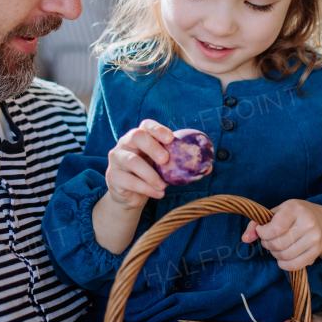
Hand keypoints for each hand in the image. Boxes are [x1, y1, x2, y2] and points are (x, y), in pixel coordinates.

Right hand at [93, 120, 174, 253]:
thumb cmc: (151, 176)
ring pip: (132, 161)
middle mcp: (126, 144)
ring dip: (150, 175)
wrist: (131, 196)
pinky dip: (145, 188)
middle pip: (136, 136)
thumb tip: (209, 167)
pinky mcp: (112, 176)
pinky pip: (128, 181)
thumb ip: (182, 165)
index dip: (158, 129)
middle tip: (165, 161)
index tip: (170, 139)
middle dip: (152, 147)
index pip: (146, 125)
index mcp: (140, 137)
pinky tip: (157, 193)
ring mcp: (117, 159)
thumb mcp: (166, 169)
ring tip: (162, 186)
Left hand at [242, 200, 321, 269]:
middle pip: (278, 244)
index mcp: (296, 209)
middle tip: (269, 240)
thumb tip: (245, 238)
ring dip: (275, 254)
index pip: (275, 229)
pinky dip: (284, 264)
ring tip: (277, 246)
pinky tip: (283, 256)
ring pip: (285, 256)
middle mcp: (308, 223)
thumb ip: (256, 223)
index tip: (262, 231)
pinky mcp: (317, 252)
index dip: (263, 233)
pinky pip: (295, 265)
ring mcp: (314, 238)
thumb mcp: (276, 212)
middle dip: (267, 244)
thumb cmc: (294, 215)